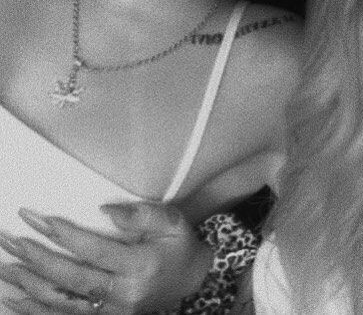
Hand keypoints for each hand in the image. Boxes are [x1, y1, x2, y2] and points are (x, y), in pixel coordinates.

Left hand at [0, 203, 212, 313]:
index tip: (40, 219)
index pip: (95, 251)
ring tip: (7, 264)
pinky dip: (35, 311)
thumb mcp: (172, 221)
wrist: (192, 279)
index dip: (66, 236)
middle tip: (14, 238)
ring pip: (61, 303)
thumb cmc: (179, 245)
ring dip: (30, 285)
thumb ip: (142, 213)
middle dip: (38, 258)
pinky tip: (14, 299)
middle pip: (71, 279)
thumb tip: (105, 209)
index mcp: (141, 266)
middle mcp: (124, 294)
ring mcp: (111, 313)